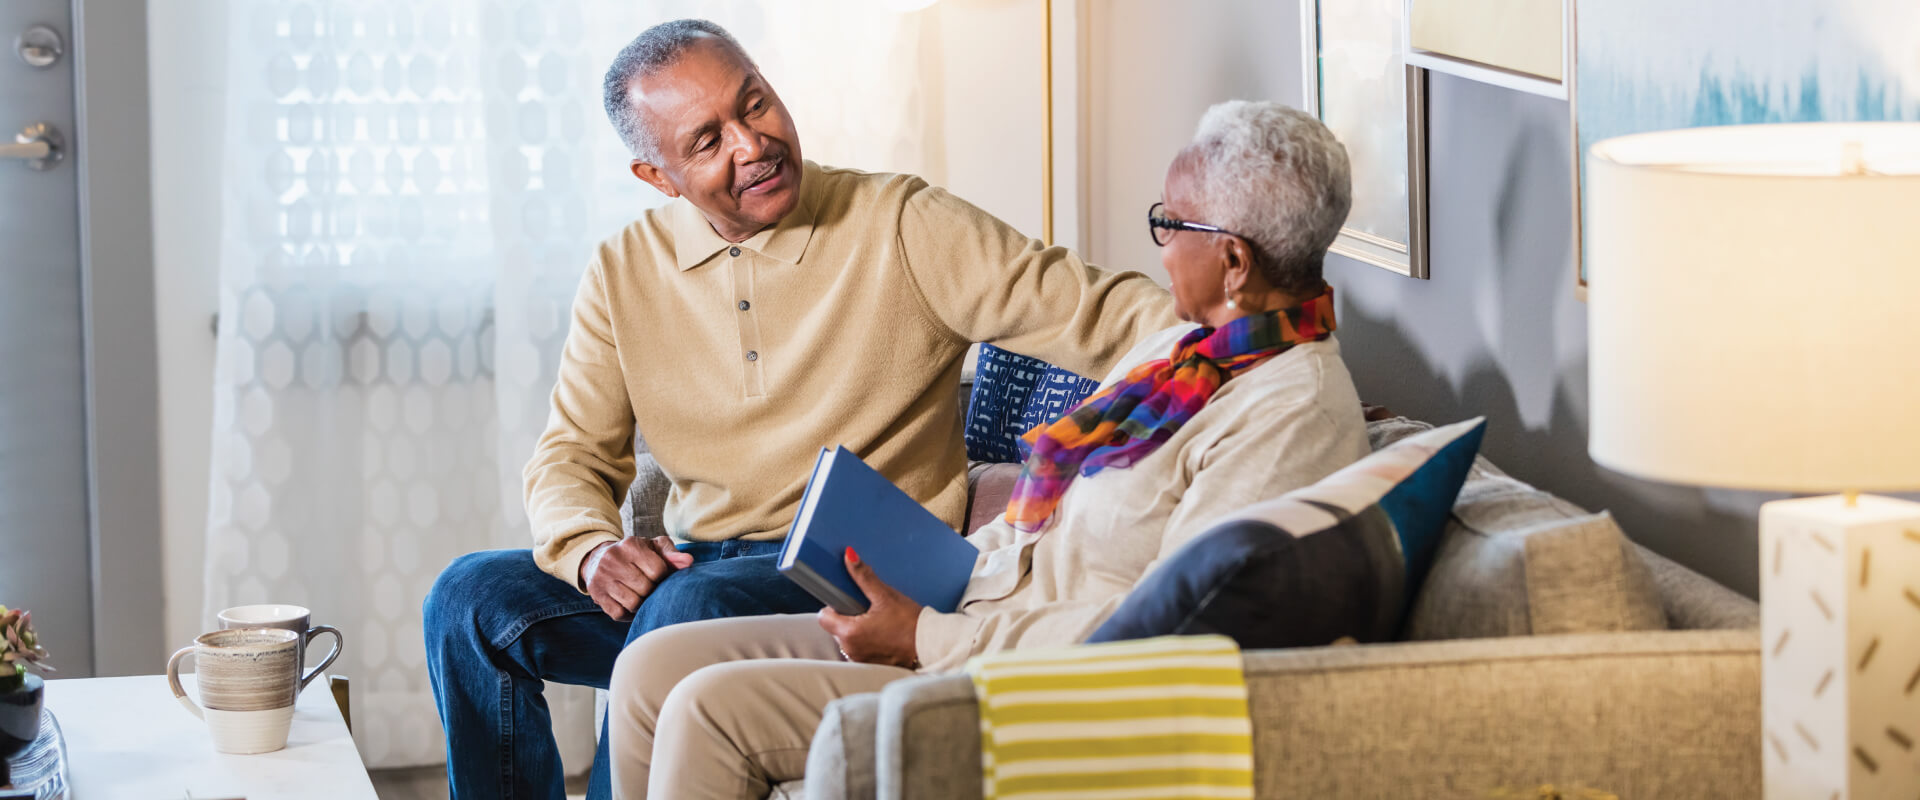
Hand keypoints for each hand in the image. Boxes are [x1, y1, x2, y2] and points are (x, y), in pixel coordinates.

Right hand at [582, 536, 694, 620]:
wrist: (597, 558)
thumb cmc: (633, 554)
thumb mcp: (652, 547)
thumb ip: (671, 554)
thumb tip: (688, 562)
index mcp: (630, 545)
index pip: (658, 570)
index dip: (664, 577)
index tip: (661, 576)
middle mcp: (613, 560)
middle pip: (646, 588)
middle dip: (653, 591)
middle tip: (652, 588)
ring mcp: (602, 578)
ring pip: (633, 603)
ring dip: (642, 604)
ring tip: (642, 596)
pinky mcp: (597, 595)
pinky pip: (619, 613)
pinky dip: (629, 614)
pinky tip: (631, 605)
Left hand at [816, 548, 922, 667]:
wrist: (930, 646)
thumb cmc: (910, 624)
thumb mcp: (886, 596)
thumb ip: (863, 577)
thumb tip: (849, 557)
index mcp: (849, 632)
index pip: (824, 617)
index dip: (833, 605)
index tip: (847, 600)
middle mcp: (850, 649)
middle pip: (836, 627)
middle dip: (848, 616)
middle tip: (868, 609)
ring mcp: (860, 659)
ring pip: (848, 638)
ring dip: (857, 629)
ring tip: (878, 621)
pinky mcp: (870, 664)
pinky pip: (861, 648)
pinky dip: (867, 640)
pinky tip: (883, 634)